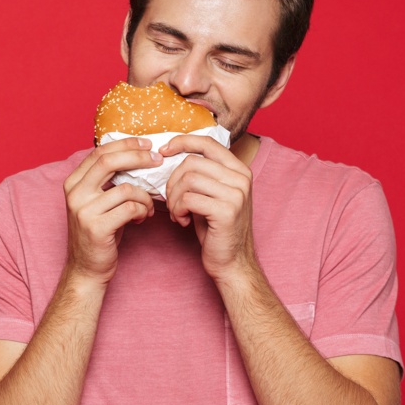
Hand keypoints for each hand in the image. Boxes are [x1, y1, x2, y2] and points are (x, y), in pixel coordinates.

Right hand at [62, 138, 160, 283]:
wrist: (86, 268)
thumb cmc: (99, 232)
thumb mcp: (98, 202)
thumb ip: (109, 180)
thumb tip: (138, 155)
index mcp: (73, 182)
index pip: (100, 152)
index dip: (126, 144)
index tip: (147, 144)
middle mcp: (75, 193)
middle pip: (109, 162)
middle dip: (138, 157)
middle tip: (158, 159)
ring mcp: (83, 211)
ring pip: (126, 189)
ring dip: (145, 197)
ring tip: (148, 207)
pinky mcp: (96, 228)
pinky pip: (130, 209)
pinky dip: (142, 211)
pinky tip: (141, 219)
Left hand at [159, 134, 255, 278]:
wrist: (232, 262)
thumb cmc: (216, 228)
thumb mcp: (211, 194)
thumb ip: (200, 173)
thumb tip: (168, 154)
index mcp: (239, 169)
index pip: (207, 142)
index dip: (182, 142)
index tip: (163, 151)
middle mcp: (241, 178)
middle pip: (192, 162)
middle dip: (172, 181)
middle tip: (172, 201)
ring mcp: (236, 194)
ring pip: (188, 179)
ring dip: (174, 198)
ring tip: (178, 213)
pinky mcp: (227, 211)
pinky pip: (189, 199)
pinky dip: (178, 210)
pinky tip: (183, 221)